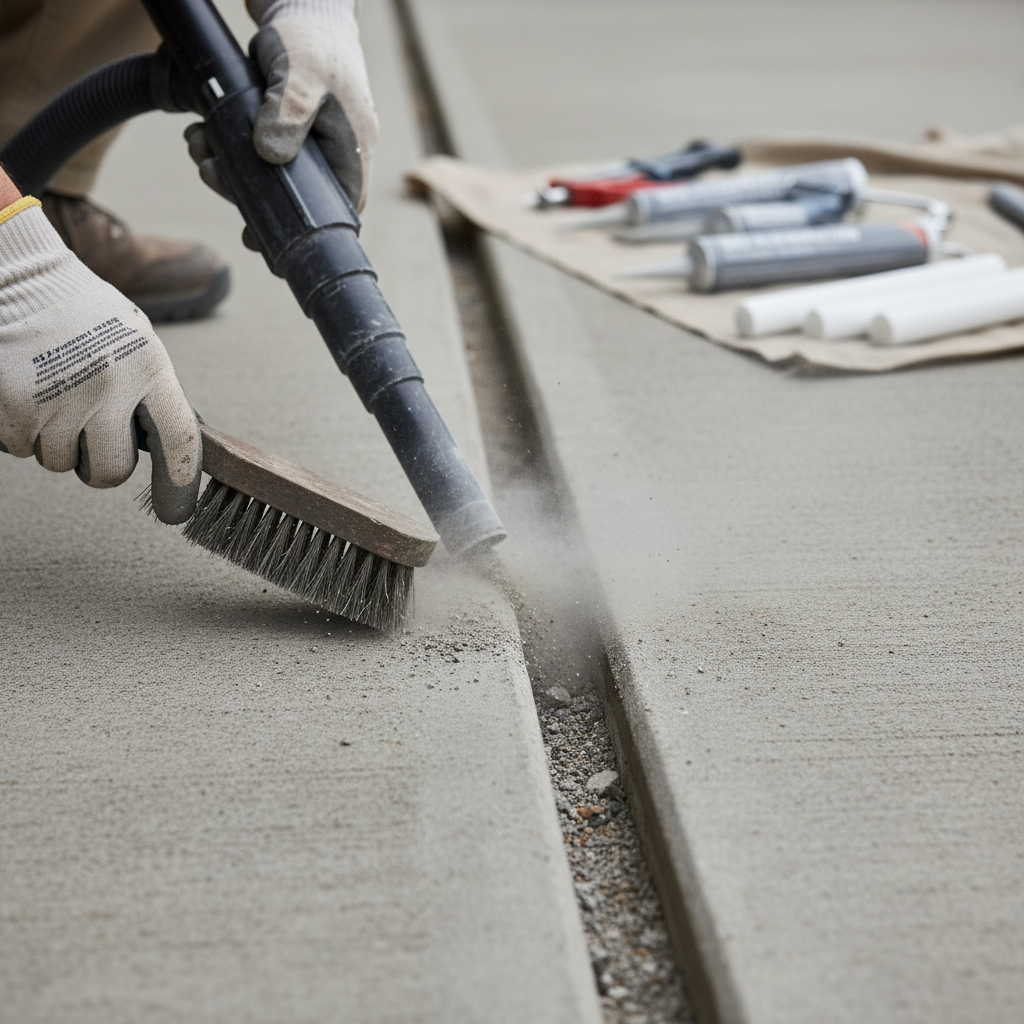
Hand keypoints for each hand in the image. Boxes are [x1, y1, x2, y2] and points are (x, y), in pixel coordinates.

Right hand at [0, 199, 201, 523]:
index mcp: (149, 369)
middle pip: (111, 472)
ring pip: (61, 462)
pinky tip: (26, 393)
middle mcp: (110, 387)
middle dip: (99, 466)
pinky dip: (20, 430)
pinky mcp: (17, 406)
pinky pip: (22, 448)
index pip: (179, 440)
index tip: (176, 509)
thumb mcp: (137, 345)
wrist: (22, 279)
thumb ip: (151, 394)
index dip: (180, 482)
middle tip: (90, 437)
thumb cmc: (85, 315)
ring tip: (54, 395)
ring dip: (56, 442)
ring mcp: (61, 399)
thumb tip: (171, 453)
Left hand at [187, 0, 377, 213]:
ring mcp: (310, 144)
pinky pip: (259, 157)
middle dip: (252, 197)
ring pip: (274, 180)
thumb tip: (271, 155)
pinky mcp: (285, 131)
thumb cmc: (311, 38)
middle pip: (300, 199)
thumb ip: (288, 112)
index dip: (311, 230)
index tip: (269, 240)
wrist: (302, 5)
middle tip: (214, 179)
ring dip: (232, 175)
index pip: (344, 206)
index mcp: (353, 150)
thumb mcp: (301, 72)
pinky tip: (205, 141)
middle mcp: (335, 154)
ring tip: (201, 154)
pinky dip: (230, 155)